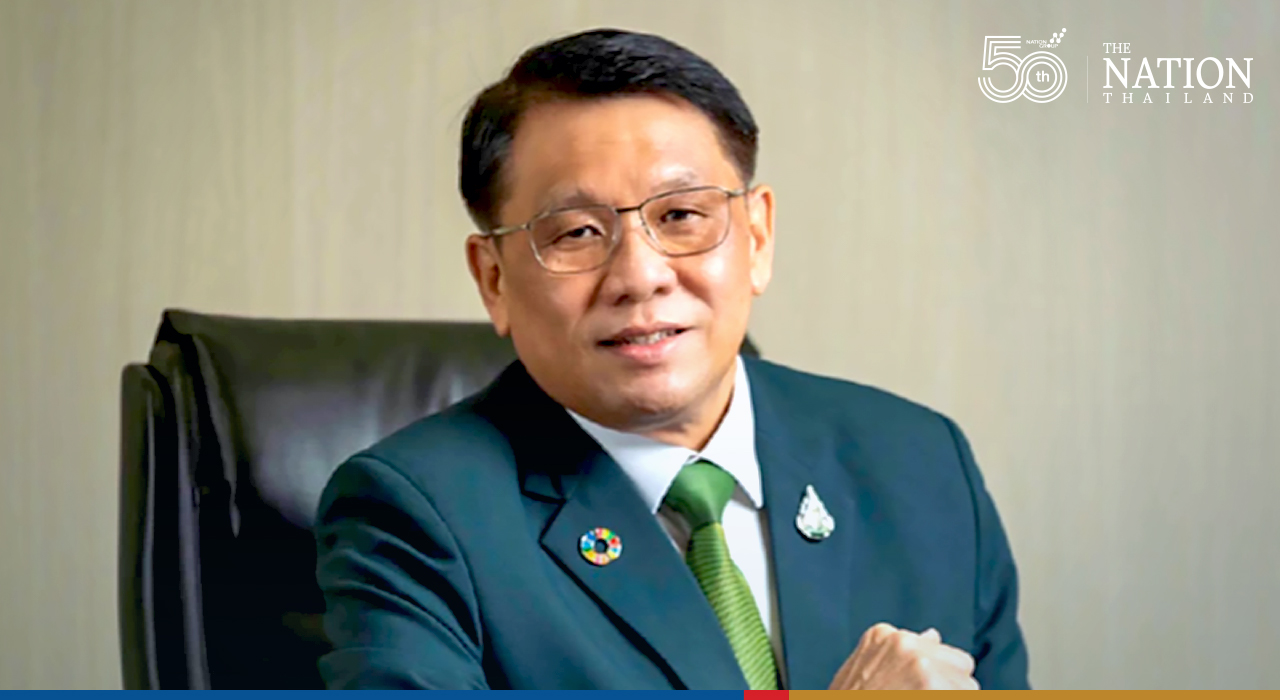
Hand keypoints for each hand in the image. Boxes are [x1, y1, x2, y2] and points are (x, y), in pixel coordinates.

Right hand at [827, 623, 978, 689]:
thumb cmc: (849, 698)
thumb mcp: (864, 672)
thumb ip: (894, 655)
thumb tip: (932, 635)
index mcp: (883, 636)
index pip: (936, 649)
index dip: (934, 677)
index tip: (915, 691)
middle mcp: (904, 643)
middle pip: (959, 662)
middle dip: (950, 685)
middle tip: (916, 696)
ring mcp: (921, 664)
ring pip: (970, 686)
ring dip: (954, 696)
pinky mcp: (935, 686)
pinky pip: (970, 694)